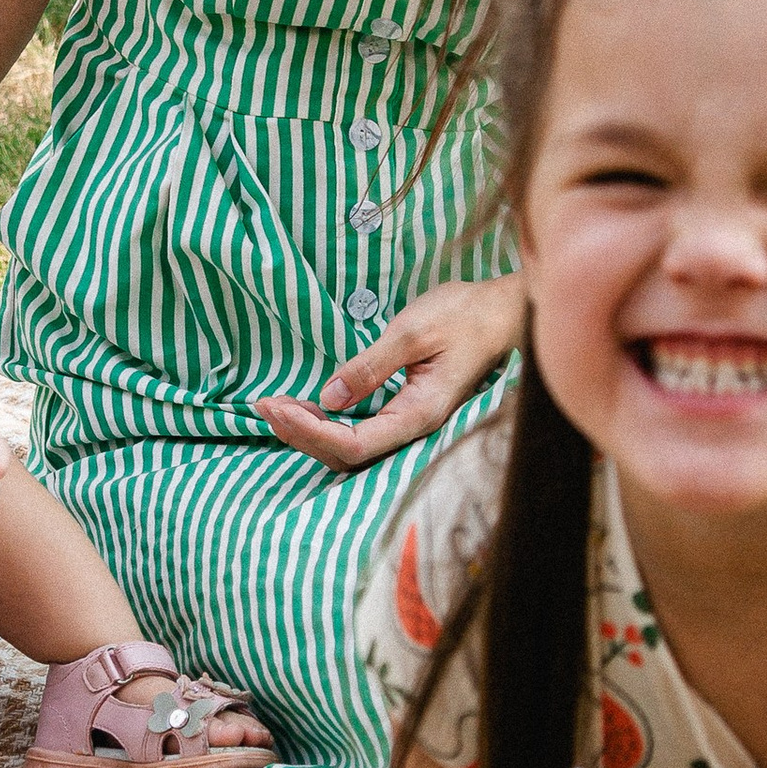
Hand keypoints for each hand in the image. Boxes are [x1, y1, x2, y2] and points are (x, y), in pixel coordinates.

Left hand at [255, 273, 521, 470]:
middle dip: (301, 433)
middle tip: (264, 405)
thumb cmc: (464, 316)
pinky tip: (307, 406)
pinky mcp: (406, 411)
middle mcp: (414, 428)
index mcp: (419, 414)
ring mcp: (411, 423)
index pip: (355, 444)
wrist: (502, 313)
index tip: (279, 407)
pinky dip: (328, 423)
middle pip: (347, 454)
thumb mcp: (413, 332)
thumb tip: (329, 397)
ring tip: (275, 406)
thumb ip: (370, 365)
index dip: (312, 432)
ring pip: (352, 448)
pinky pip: (361, 431)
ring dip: (310, 431)